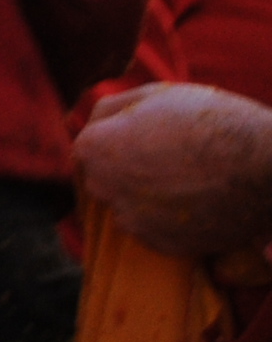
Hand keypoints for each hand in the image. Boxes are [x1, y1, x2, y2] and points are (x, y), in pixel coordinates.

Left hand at [77, 81, 271, 257]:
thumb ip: (110, 109)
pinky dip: (168, 219)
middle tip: (168, 156)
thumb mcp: (155, 95)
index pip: (87, 146)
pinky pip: (154, 230)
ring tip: (185, 178)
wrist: (266, 167)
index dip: (115, 138)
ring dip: (145, 196)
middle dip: (124, 168)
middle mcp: (105, 189)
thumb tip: (91, 121)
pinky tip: (195, 201)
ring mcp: (135, 222)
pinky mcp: (164, 246)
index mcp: (96, 149)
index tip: (143, 136)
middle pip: (104, 177)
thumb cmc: (211, 122)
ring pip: (128, 206)